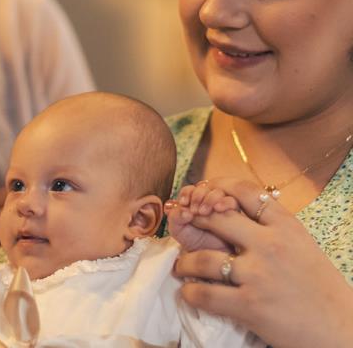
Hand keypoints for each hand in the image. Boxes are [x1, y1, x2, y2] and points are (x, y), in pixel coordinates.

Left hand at [165, 182, 238, 251]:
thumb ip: (175, 217)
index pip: (189, 189)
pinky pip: (233, 201)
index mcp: (192, 202)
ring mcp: (221, 206)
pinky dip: (225, 202)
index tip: (183, 203)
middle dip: (197, 195)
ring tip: (204, 212)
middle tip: (194, 210)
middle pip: (204, 187)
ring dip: (210, 198)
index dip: (186, 193)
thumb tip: (184, 210)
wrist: (209, 259)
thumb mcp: (177, 230)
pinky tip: (219, 209)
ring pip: (218, 192)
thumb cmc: (192, 242)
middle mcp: (207, 201)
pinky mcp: (235, 212)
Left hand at [172, 178, 352, 347]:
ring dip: (185, 263)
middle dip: (195, 222)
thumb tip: (232, 212)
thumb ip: (271, 229)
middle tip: (186, 230)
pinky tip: (191, 292)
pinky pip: (203, 294)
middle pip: (215, 218)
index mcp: (287, 227)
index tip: (204, 196)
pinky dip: (190, 293)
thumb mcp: (302, 245)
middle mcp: (270, 245)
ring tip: (183, 266)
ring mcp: (258, 275)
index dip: (216, 188)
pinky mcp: (249, 305)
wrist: (342, 331)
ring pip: (201, 259)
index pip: (244, 191)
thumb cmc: (321, 288)